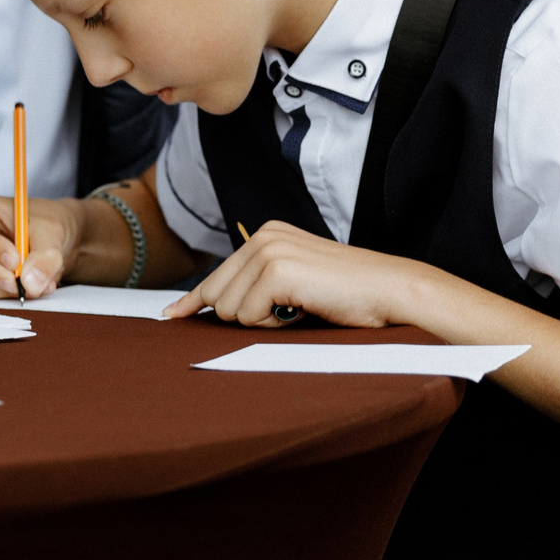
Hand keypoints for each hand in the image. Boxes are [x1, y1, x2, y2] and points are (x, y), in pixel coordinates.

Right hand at [0, 188, 83, 298]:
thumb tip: (31, 283)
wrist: (46, 238)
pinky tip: (21, 285)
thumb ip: (45, 255)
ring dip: (0, 288)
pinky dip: (1, 295)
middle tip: (19, 281)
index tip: (16, 260)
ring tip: (31, 282)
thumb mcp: (50, 230)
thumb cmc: (41, 223)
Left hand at [163, 219, 439, 328]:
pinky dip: (273, 324)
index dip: (194, 302)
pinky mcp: (277, 270)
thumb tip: (211, 307)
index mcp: (266, 234)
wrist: (389, 290)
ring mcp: (269, 250)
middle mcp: (263, 236)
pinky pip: (250, 316)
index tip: (170, 316)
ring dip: (262, 323)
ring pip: (230, 311)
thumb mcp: (295, 282)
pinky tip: (303, 309)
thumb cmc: (346, 295)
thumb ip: (257, 286)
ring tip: (300, 308)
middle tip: (290, 311)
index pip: (217, 275)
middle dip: (245, 317)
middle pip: (217, 297)